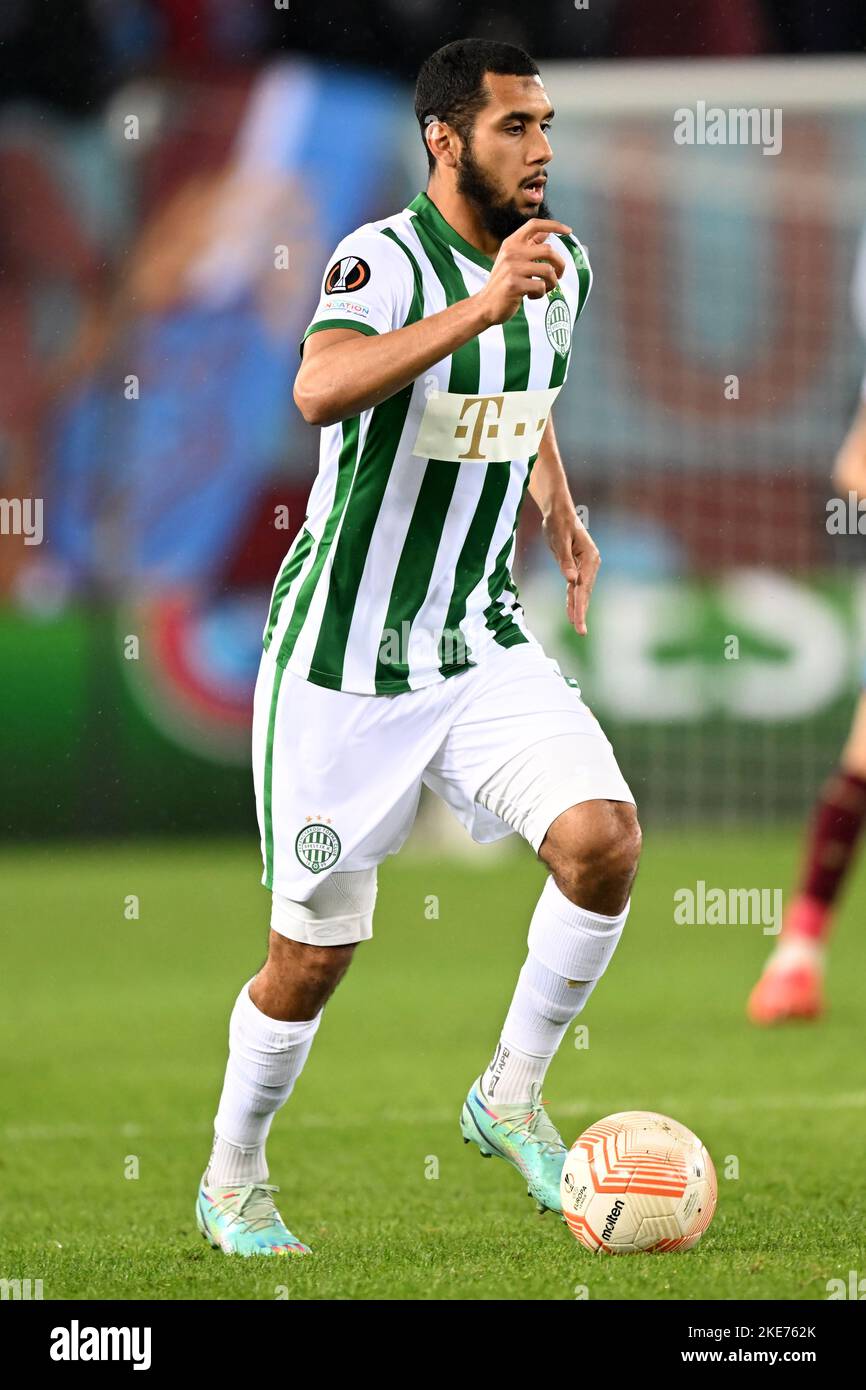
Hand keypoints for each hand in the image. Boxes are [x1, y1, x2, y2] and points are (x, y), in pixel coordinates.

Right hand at [476, 218, 570, 326]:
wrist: (485, 305)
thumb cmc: (502, 283)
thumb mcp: (512, 260)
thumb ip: (528, 246)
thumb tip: (546, 233)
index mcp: (511, 243)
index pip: (534, 225)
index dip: (554, 225)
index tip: (568, 231)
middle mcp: (511, 252)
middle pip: (548, 250)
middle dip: (560, 264)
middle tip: (559, 275)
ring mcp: (512, 268)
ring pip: (548, 271)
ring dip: (552, 283)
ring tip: (544, 289)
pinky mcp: (515, 285)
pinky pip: (541, 287)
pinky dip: (540, 294)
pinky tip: (531, 296)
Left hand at [542, 504, 599, 636]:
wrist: (559, 512)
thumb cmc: (559, 524)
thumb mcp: (560, 541)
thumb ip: (565, 561)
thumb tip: (571, 580)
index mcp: (590, 558)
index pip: (583, 587)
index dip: (580, 606)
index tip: (578, 622)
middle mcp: (591, 564)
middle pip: (585, 592)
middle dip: (581, 612)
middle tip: (581, 632)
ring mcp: (585, 567)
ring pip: (581, 592)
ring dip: (578, 608)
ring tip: (578, 627)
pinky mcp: (577, 567)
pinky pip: (575, 587)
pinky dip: (573, 600)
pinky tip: (572, 612)